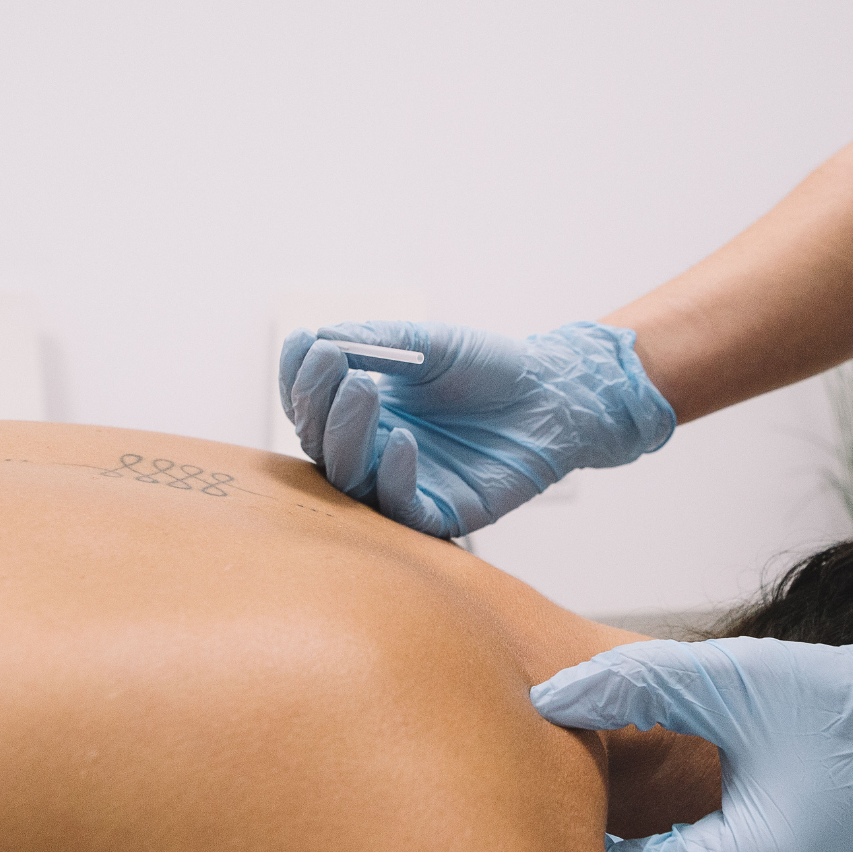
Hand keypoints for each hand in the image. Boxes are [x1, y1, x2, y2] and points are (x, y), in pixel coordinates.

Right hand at [278, 320, 673, 537]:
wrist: (554, 393)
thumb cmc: (490, 367)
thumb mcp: (429, 342)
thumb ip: (377, 342)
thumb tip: (318, 338)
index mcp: (366, 413)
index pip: (310, 406)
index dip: (298, 378)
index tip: (304, 340)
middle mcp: (375, 452)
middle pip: (320, 443)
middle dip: (319, 402)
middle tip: (336, 364)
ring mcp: (405, 484)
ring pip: (349, 478)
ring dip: (347, 433)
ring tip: (362, 387)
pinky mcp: (441, 513)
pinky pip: (401, 508)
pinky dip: (394, 476)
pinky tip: (401, 438)